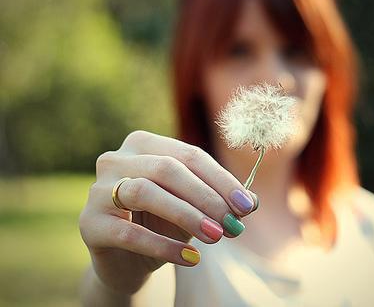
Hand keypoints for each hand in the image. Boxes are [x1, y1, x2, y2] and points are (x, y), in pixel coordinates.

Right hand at [79, 130, 256, 293]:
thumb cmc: (163, 224)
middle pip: (167, 169)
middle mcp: (116, 159)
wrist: (128, 260)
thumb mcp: (194, 208)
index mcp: (143, 145)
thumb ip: (219, 200)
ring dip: (187, 216)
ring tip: (216, 237)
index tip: (246, 206)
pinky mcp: (89, 223)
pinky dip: (163, 246)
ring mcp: (97, 189)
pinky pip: (129, 233)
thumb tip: (252, 202)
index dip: (221, 180)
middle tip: (232, 224)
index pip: (189, 155)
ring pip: (145, 192)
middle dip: (206, 197)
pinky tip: (190, 259)